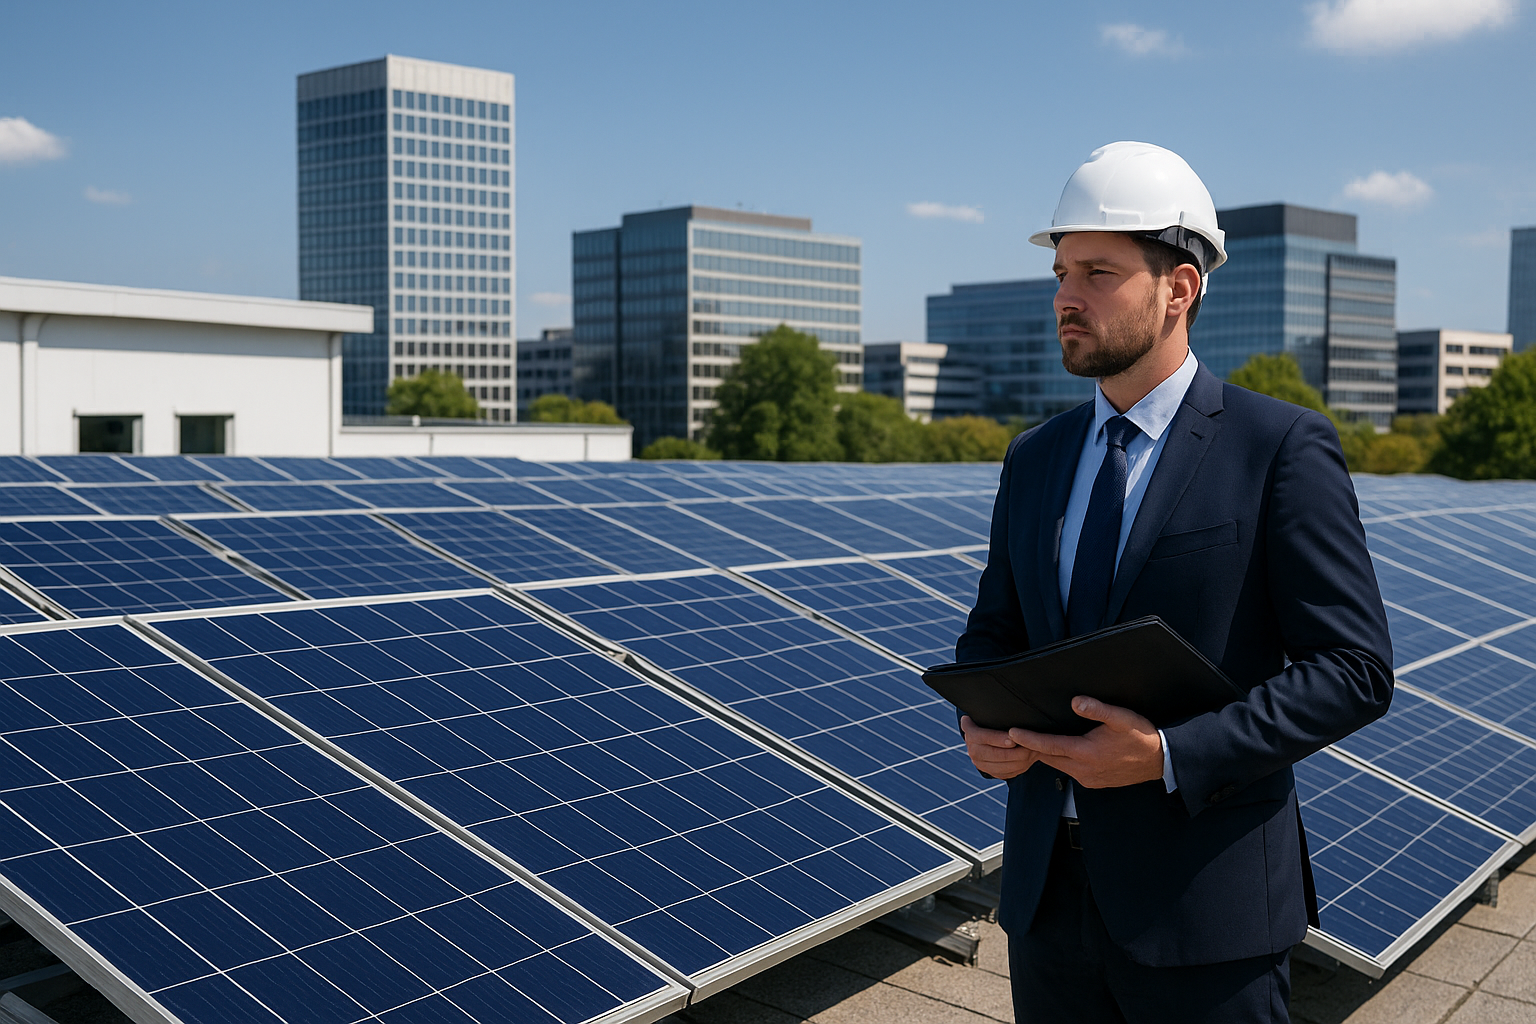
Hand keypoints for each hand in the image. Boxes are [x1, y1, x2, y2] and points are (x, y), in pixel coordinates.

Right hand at [961, 715, 1037, 779]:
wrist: (990, 737)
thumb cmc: (994, 721)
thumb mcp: (991, 715)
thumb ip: (993, 713)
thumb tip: (1003, 706)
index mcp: (971, 734)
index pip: (983, 737)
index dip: (998, 738)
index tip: (1013, 739)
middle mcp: (973, 751)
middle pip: (995, 754)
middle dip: (1015, 752)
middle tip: (1030, 747)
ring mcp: (981, 764)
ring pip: (1003, 767)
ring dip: (1020, 761)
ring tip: (1033, 752)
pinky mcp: (991, 773)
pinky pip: (1007, 774)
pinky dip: (1019, 768)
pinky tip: (1028, 760)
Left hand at [1008, 697, 1163, 788]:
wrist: (1160, 761)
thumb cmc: (1140, 737)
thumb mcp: (1122, 718)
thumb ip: (1098, 709)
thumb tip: (1075, 701)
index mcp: (1086, 753)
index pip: (1049, 746)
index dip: (1029, 739)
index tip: (1011, 732)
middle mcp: (1083, 770)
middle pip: (1049, 757)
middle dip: (1033, 747)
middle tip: (1017, 734)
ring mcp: (1088, 779)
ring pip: (1058, 765)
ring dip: (1047, 754)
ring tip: (1034, 741)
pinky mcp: (1094, 783)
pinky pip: (1070, 772)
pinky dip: (1061, 761)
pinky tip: (1060, 751)